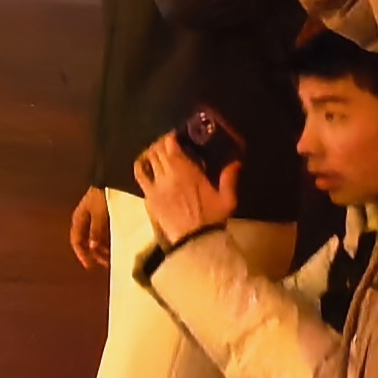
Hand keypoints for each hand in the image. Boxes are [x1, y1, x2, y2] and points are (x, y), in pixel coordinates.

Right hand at [68, 184, 111, 270]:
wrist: (113, 178)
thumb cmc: (103, 194)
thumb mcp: (99, 213)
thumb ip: (96, 230)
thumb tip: (92, 247)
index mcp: (79, 219)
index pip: (77, 241)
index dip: (82, 254)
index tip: (89, 265)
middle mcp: (86, 221)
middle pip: (87, 242)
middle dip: (95, 254)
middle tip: (106, 263)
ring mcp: (95, 219)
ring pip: (96, 239)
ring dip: (103, 249)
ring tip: (113, 256)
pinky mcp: (105, 217)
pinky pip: (105, 234)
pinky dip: (109, 241)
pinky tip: (117, 246)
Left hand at [136, 132, 243, 248]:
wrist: (195, 241)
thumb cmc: (213, 219)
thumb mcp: (227, 199)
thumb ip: (230, 178)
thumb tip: (237, 162)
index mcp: (186, 171)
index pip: (171, 145)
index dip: (171, 137)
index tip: (176, 135)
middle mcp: (168, 175)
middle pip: (158, 151)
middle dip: (161, 143)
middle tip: (168, 143)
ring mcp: (155, 187)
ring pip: (147, 161)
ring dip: (151, 153)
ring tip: (156, 153)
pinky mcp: (149, 199)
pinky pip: (140, 178)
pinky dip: (141, 168)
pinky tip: (144, 167)